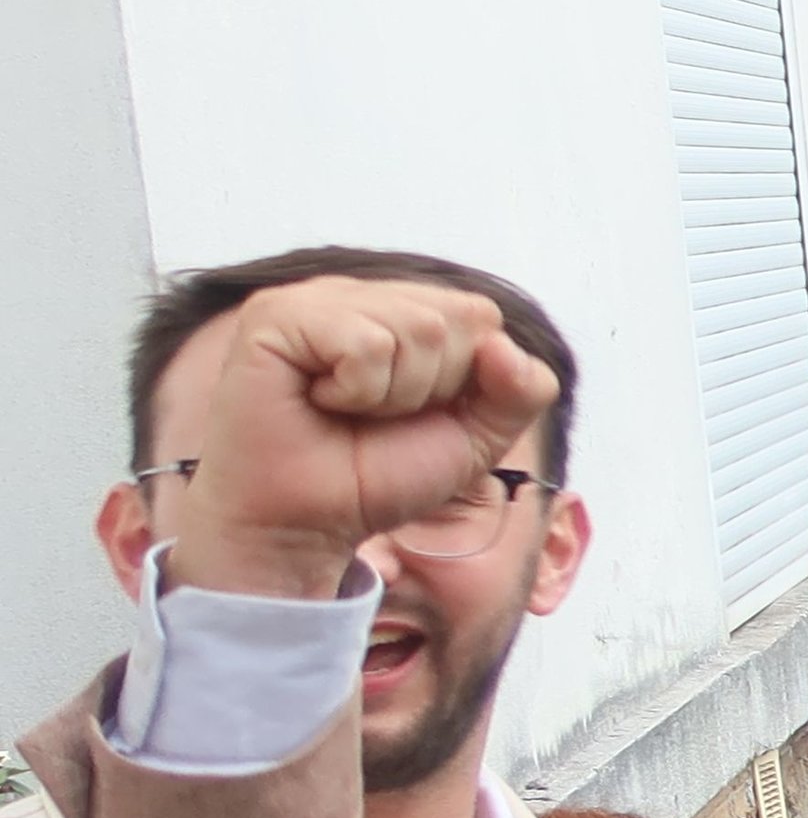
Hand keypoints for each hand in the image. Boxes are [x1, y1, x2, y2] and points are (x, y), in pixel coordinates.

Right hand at [145, 275, 562, 599]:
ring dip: (394, 395)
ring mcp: (318, 299)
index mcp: (404, 309)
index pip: (483, 316)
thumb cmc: (376, 475)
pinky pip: (367, 344)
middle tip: (373, 416)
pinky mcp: (276, 314)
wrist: (304, 522)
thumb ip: (520, 391)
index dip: (466, 380)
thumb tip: (504, 345)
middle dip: (433, 388)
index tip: (414, 413)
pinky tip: (316, 401)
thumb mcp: (475, 437)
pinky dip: (356, 391)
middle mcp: (361, 295)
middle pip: (457, 319)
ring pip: (421, 328)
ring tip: (344, 410)